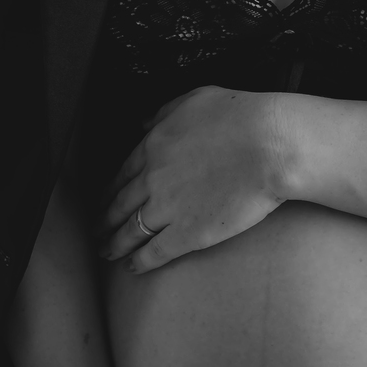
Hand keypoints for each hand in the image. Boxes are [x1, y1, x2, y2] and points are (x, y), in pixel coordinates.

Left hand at [99, 85, 289, 273]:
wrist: (269, 144)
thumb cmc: (240, 116)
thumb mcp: (193, 99)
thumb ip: (163, 112)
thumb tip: (143, 122)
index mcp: (153, 147)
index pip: (122, 175)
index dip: (109, 191)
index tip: (103, 200)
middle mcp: (153, 179)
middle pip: (120, 205)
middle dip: (104, 220)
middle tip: (96, 231)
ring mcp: (168, 208)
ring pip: (131, 231)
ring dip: (115, 243)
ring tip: (107, 252)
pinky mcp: (188, 233)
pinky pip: (155, 252)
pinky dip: (140, 262)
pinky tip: (132, 268)